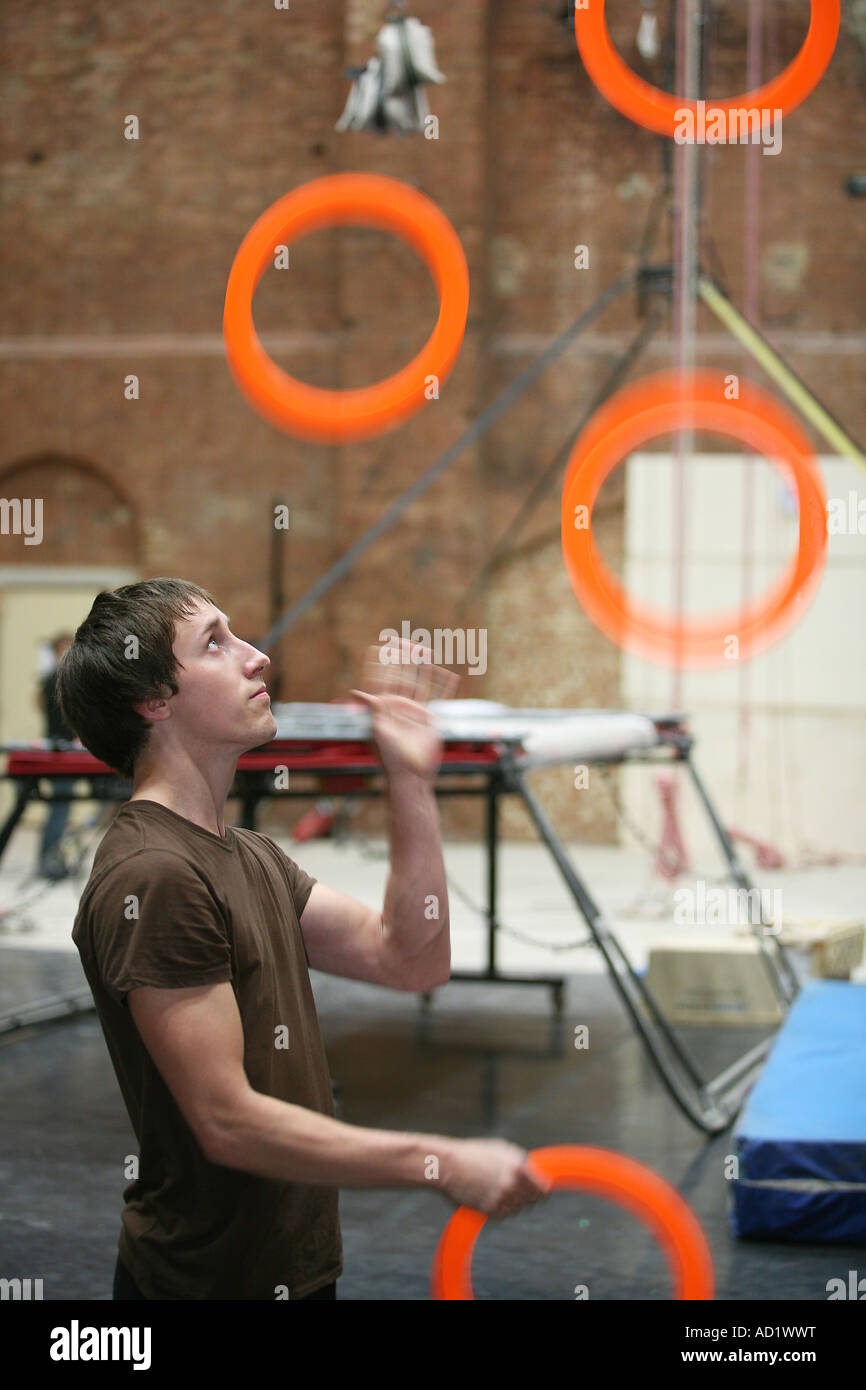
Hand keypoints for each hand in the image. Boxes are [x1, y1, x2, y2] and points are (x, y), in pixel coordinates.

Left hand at [350, 638, 458, 779]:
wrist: (409, 776)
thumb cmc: (389, 758)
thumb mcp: (377, 731)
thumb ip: (371, 709)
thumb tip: (355, 692)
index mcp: (384, 707)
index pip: (382, 679)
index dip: (381, 663)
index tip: (381, 646)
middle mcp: (399, 706)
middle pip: (402, 676)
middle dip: (403, 659)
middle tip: (405, 640)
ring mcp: (414, 711)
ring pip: (420, 683)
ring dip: (423, 667)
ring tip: (425, 650)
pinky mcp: (429, 719)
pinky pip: (438, 698)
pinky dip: (444, 686)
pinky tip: (449, 675)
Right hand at [438, 1137, 551, 1217]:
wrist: (449, 1166)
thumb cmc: (474, 1154)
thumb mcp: (503, 1149)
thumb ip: (521, 1162)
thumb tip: (535, 1172)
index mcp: (519, 1168)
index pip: (542, 1190)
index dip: (540, 1190)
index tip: (538, 1191)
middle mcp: (512, 1186)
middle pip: (531, 1201)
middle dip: (526, 1195)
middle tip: (515, 1188)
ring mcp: (501, 1200)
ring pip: (517, 1209)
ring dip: (512, 1202)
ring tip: (497, 1188)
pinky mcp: (489, 1211)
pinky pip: (503, 1214)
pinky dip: (499, 1208)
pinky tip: (489, 1195)